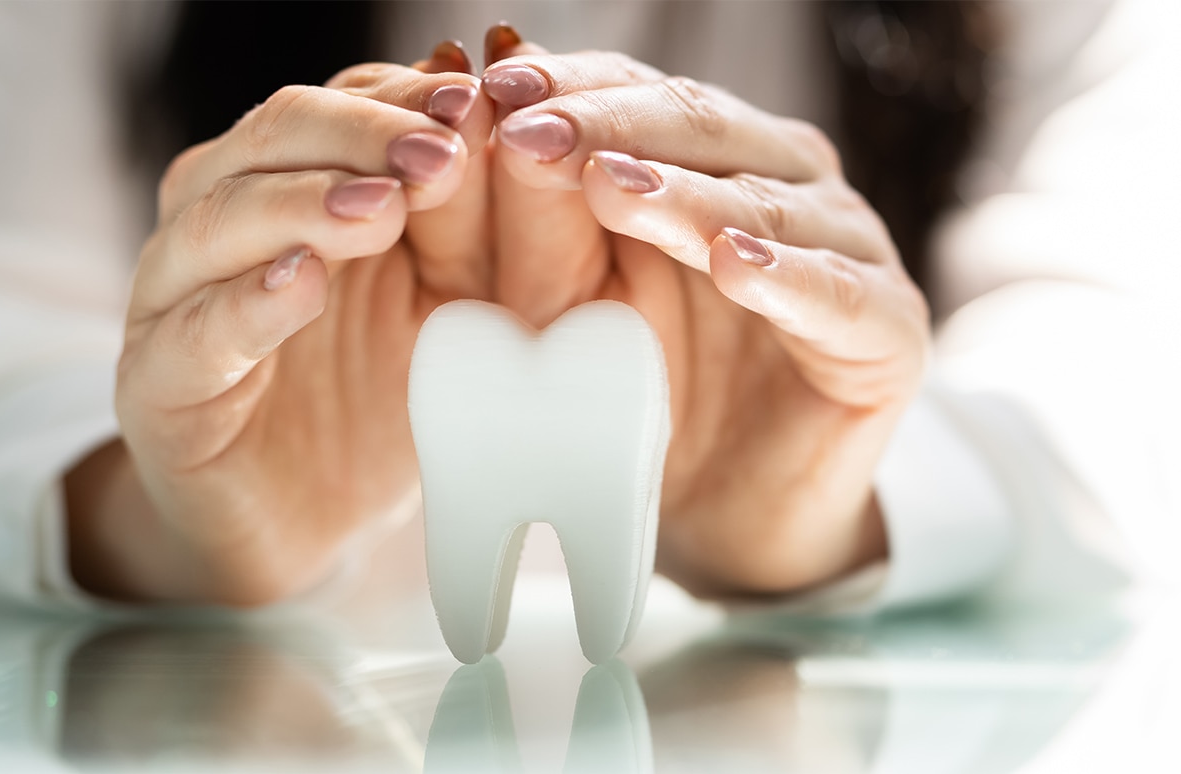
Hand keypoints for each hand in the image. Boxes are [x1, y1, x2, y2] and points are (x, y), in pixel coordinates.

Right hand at [67, 57, 497, 603]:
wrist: (309, 517)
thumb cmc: (380, 394)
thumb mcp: (448, 303)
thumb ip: (464, 225)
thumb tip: (490, 120)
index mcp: (297, 184)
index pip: (341, 107)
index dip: (405, 100)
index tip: (477, 102)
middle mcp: (227, 220)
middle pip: (276, 138)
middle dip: (363, 138)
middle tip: (441, 155)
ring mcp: (179, 299)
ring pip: (217, 219)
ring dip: (303, 204)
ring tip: (382, 209)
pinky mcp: (158, 384)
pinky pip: (192, 332)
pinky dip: (246, 303)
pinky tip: (301, 284)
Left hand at [480, 49, 928, 595]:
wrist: (723, 510)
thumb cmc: (647, 395)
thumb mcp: (578, 304)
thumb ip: (549, 222)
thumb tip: (492, 115)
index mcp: (719, 160)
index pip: (646, 96)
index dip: (575, 89)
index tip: (495, 90)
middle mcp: (790, 184)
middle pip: (706, 130)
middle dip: (613, 128)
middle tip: (534, 133)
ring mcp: (850, 250)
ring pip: (768, 205)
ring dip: (687, 196)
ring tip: (611, 186)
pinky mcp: (891, 328)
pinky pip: (839, 296)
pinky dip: (788, 280)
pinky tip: (735, 267)